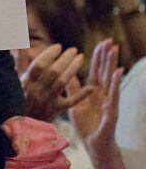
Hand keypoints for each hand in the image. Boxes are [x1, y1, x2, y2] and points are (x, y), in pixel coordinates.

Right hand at [17, 44, 92, 121]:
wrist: (21, 123)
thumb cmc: (17, 97)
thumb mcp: (15, 79)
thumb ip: (19, 62)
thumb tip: (19, 45)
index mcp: (26, 81)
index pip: (39, 65)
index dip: (49, 54)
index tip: (58, 46)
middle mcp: (37, 90)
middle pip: (53, 72)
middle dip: (65, 59)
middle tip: (73, 49)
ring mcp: (47, 100)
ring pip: (62, 83)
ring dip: (73, 69)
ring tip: (80, 58)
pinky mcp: (56, 110)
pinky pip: (70, 102)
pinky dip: (81, 95)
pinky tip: (90, 87)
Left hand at [68, 39, 125, 168]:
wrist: (95, 146)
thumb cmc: (87, 126)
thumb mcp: (75, 105)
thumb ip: (73, 90)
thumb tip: (67, 74)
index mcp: (93, 92)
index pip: (96, 71)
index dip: (97, 57)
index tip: (100, 42)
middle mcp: (103, 95)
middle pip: (104, 71)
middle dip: (106, 56)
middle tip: (109, 40)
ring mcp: (109, 102)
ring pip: (110, 79)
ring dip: (112, 63)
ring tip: (114, 49)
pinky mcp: (112, 111)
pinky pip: (113, 95)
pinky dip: (115, 83)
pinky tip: (118, 72)